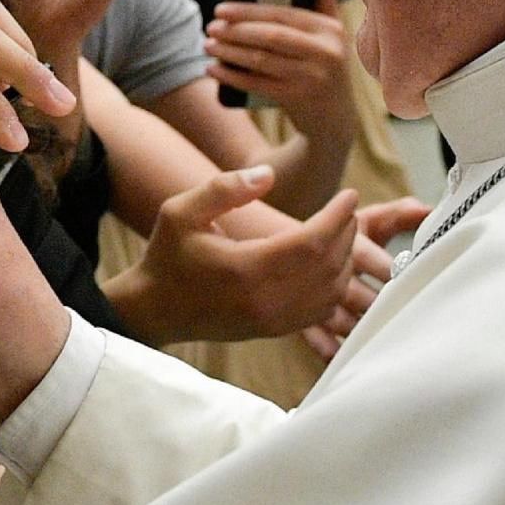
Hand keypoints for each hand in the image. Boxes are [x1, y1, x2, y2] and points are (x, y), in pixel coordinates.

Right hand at [103, 170, 418, 349]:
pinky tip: (330, 264)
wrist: (155, 310)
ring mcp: (272, 321)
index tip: (349, 195)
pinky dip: (335, 286)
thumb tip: (267, 174)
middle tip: (346, 210)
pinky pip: (321, 311)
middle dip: (346, 234)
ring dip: (344, 260)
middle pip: (329, 267)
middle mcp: (264, 300)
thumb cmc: (167, 256)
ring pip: (331, 291)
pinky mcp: (274, 330)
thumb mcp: (180, 211)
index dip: (337, 217)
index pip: (312, 243)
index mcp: (245, 269)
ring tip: (341, 233)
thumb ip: (223, 188)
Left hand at [206, 0, 355, 139]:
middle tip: (210, 27)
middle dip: (235, 30)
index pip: (282, 15)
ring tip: (208, 45)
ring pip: (261, 60)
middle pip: (270, 36)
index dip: (248, 11)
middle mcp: (326, 52)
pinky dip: (232, 76)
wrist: (336, 119)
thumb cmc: (325, 67)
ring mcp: (313, 78)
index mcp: (330, 30)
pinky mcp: (298, 99)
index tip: (220, 9)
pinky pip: (257, 84)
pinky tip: (214, 69)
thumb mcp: (333, 34)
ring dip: (229, 51)